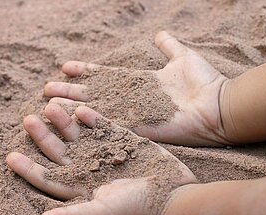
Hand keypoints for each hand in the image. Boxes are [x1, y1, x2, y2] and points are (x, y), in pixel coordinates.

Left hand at [6, 105, 195, 214]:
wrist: (172, 197)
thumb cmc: (135, 211)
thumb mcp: (100, 213)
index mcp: (80, 189)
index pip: (48, 178)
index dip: (29, 168)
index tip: (10, 156)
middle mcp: (89, 170)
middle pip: (59, 152)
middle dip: (42, 136)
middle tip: (28, 119)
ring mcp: (105, 153)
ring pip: (78, 135)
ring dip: (63, 121)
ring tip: (49, 105)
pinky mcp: (123, 140)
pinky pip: (103, 125)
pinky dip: (92, 117)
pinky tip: (80, 106)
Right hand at [43, 31, 231, 145]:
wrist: (220, 106)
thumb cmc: (205, 82)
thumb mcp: (182, 57)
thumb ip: (168, 46)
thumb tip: (159, 33)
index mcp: (140, 85)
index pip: (106, 77)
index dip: (86, 72)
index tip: (65, 67)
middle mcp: (132, 102)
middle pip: (95, 95)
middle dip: (70, 92)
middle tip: (46, 89)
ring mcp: (134, 116)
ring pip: (96, 111)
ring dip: (72, 107)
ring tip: (48, 104)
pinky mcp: (139, 130)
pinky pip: (110, 125)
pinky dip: (91, 120)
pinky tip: (70, 116)